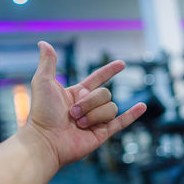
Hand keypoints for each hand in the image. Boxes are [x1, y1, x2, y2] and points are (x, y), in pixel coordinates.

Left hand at [24, 41, 145, 167]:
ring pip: (110, 108)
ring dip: (95, 115)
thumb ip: (48, 62)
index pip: (97, 79)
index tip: (121, 64)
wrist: (45, 141)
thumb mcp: (43, 81)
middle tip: (72, 114)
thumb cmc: (41, 113)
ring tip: (80, 124)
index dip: (109, 71)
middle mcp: (88, 106)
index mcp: (76, 94)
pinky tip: (142, 106)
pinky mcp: (101, 134)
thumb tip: (43, 43)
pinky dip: (132, 114)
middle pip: (104, 94)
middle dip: (89, 102)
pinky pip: (121, 122)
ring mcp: (95, 121)